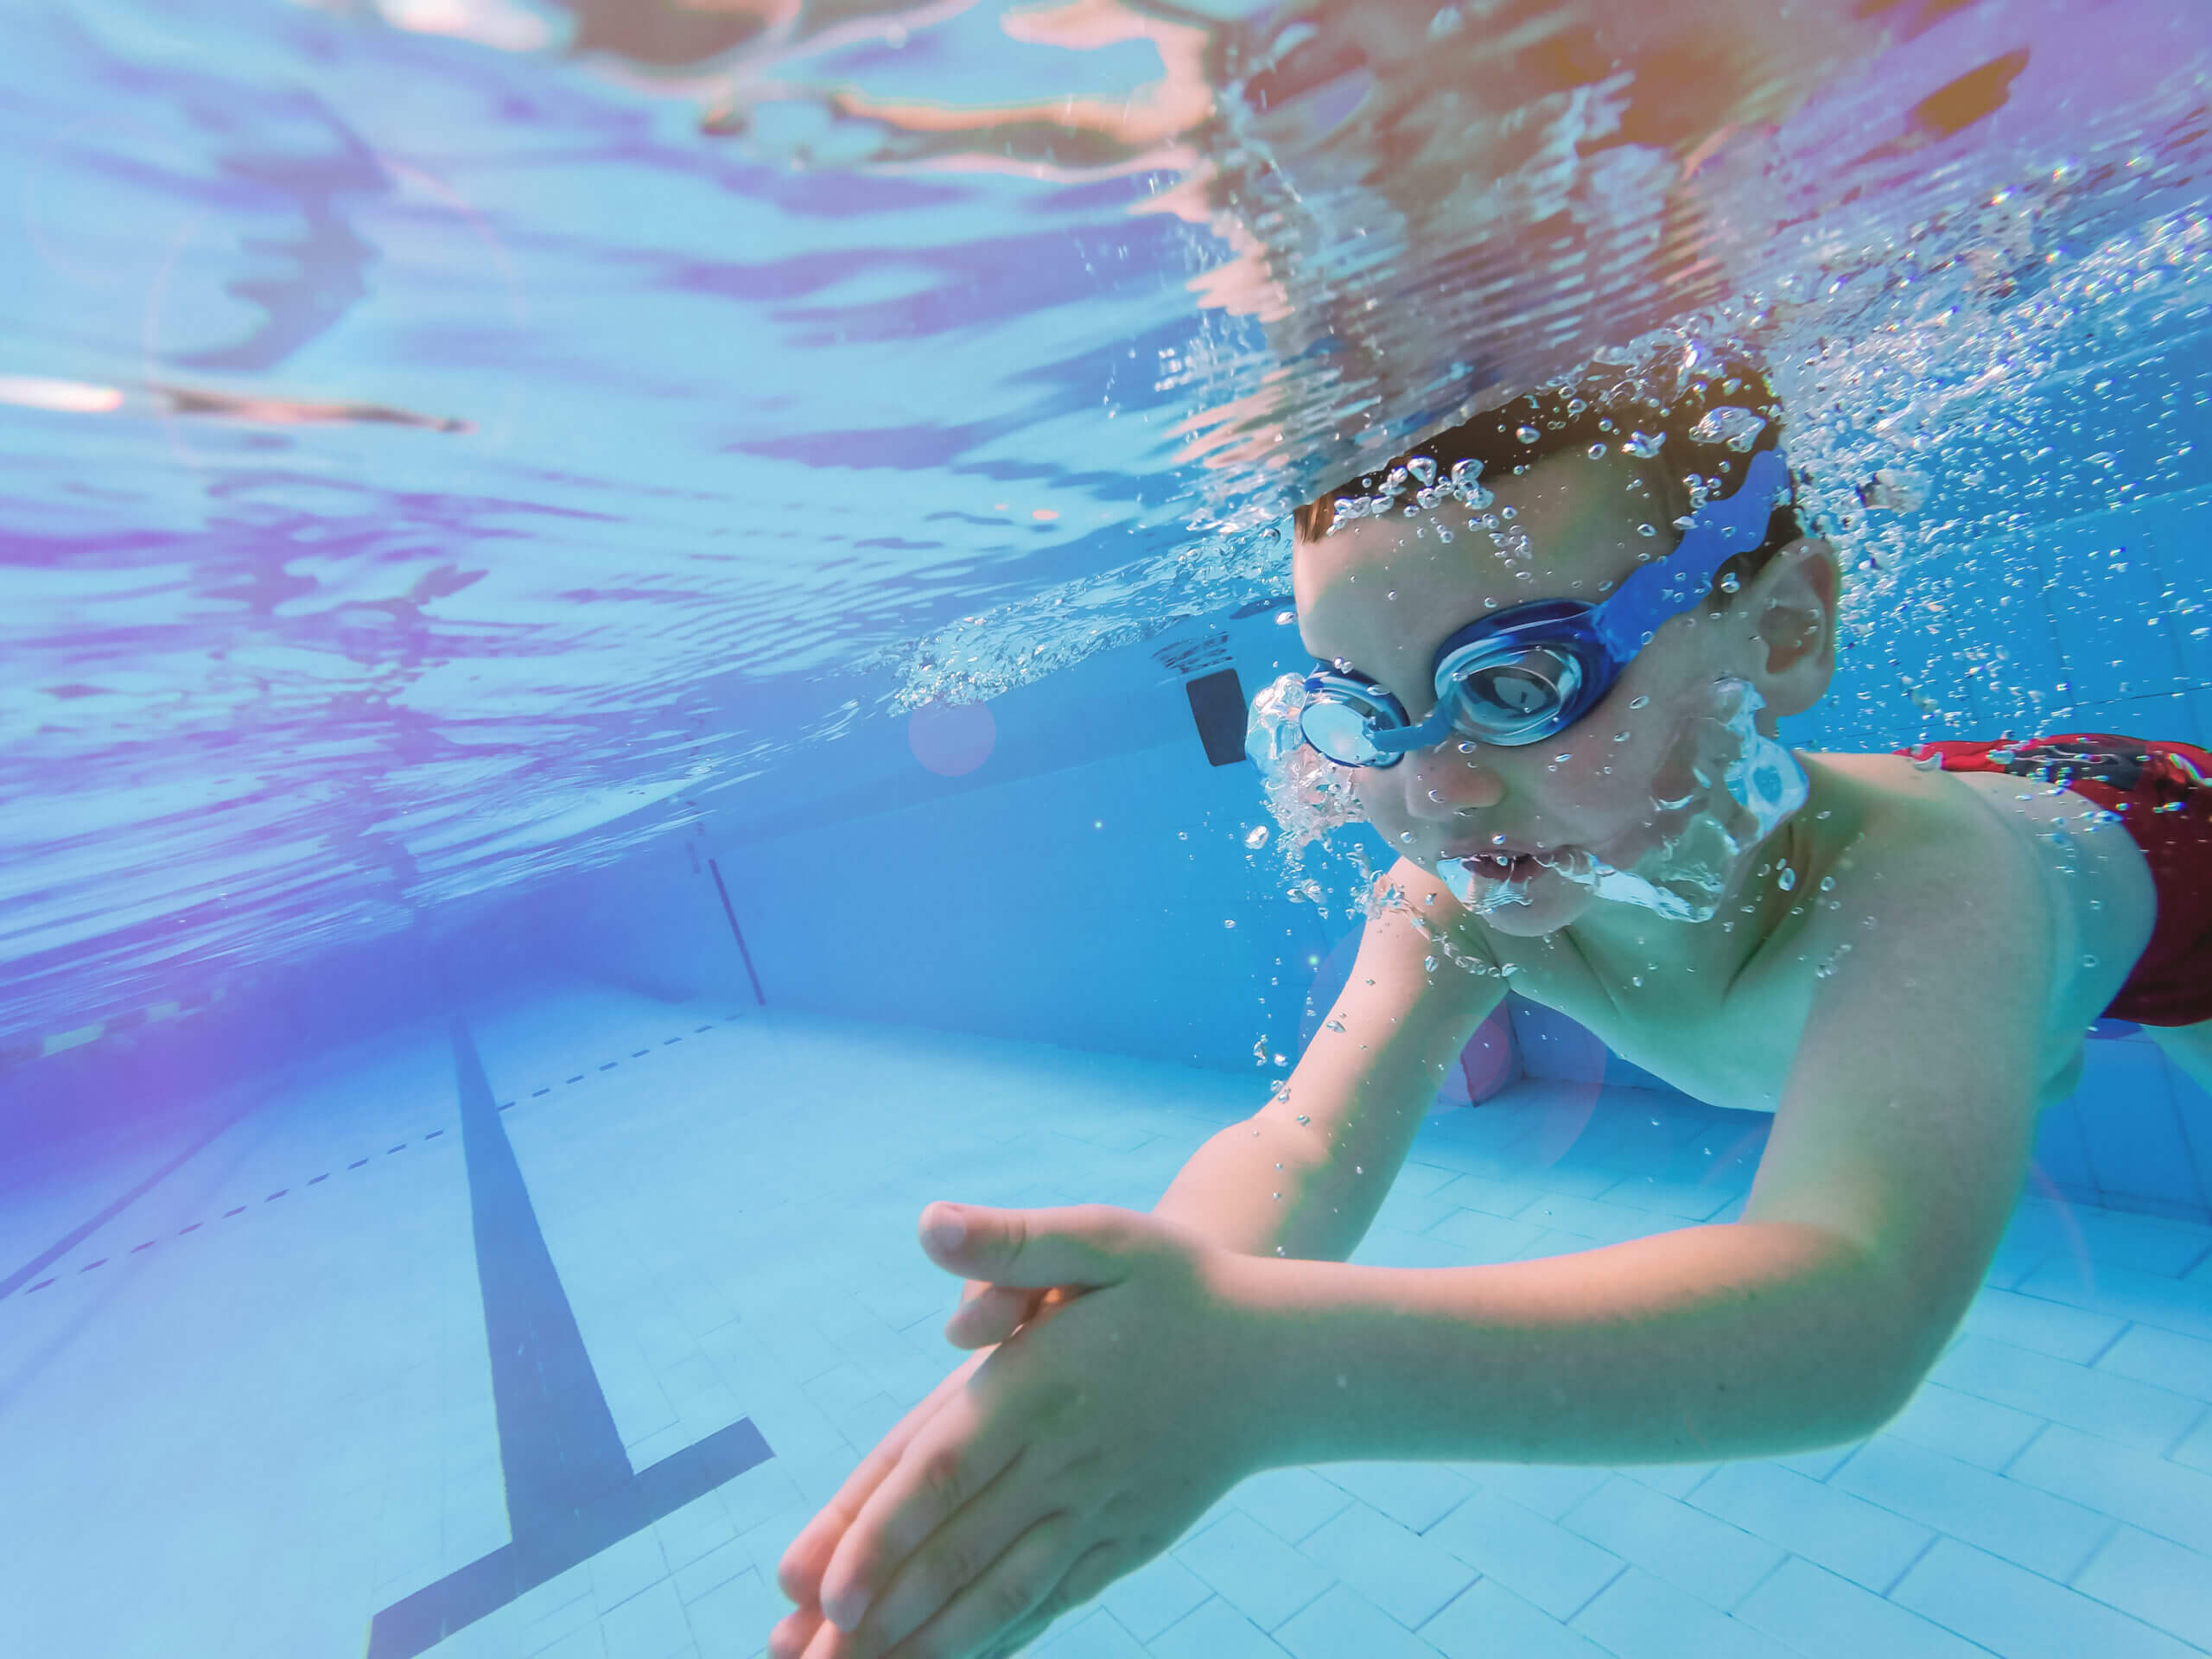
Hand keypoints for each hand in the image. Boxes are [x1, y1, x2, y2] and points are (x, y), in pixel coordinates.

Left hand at [772, 1202, 1269, 1658]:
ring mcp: (1097, 1513)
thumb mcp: (1103, 1236)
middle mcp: (1063, 1463)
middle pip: (956, 1550)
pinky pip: (1051, 1600)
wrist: (1283, 1354)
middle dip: (877, 1614)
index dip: (878, 1535)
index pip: (941, 1472)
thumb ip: (1014, 1239)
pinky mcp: (1126, 1542)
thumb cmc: (1181, 1285)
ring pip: (1000, 1592)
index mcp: (1038, 1389)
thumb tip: (928, 1224)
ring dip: (926, 1641)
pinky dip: (997, 1636)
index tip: (821, 1590)